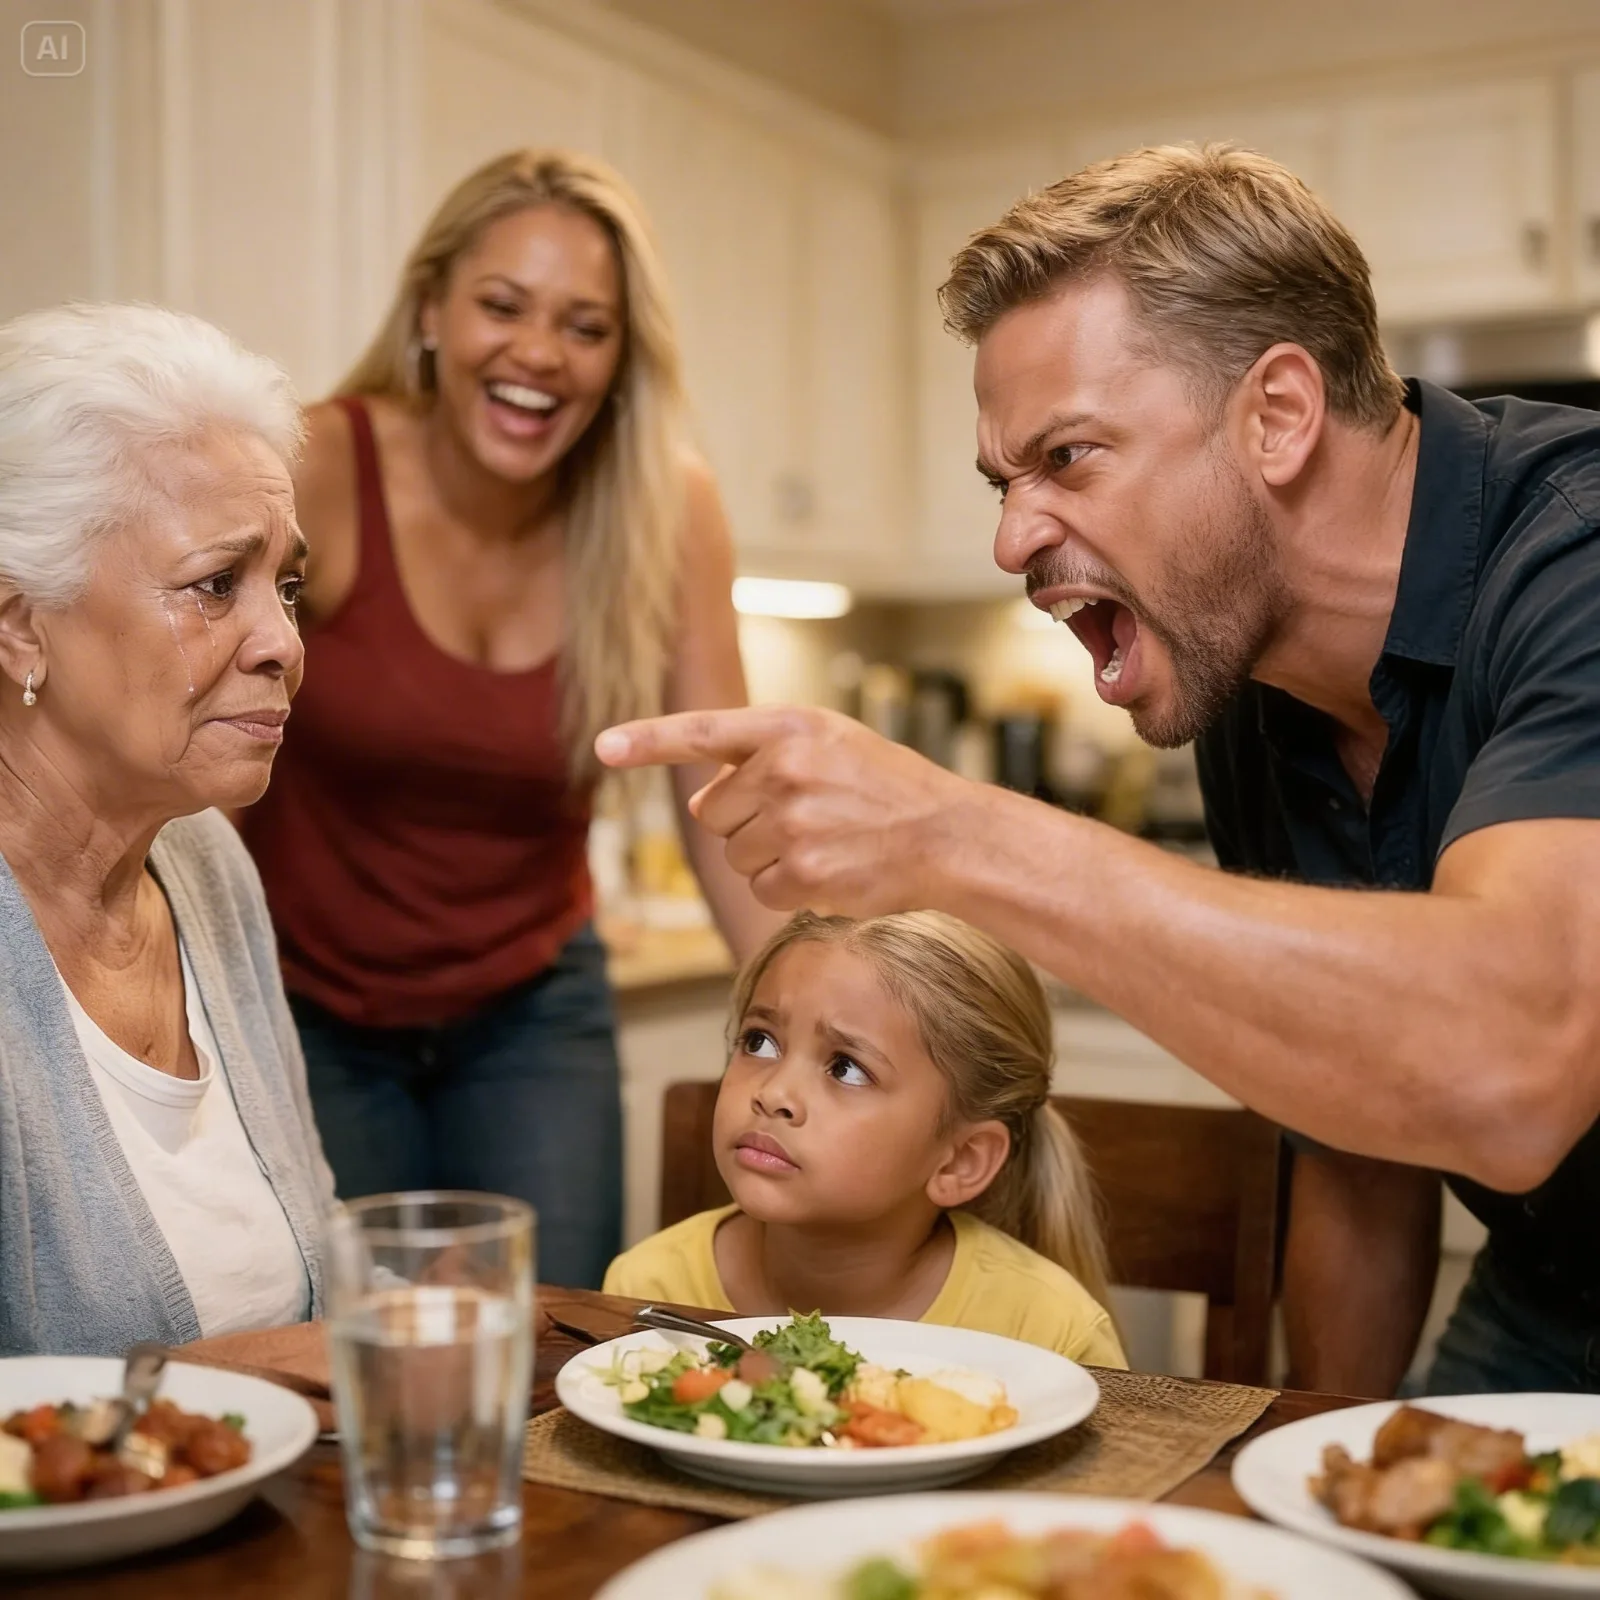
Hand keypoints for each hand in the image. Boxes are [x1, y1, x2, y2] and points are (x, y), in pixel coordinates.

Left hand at [595, 706, 971, 916]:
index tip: (603, 747)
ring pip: (736, 853)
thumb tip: (699, 801)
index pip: (704, 731)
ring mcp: (794, 822)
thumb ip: (759, 761)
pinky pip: (760, 889)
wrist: (948, 836)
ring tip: (825, 842)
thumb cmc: (885, 788)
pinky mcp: (803, 872)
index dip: (648, 739)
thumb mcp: (829, 747)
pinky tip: (830, 871)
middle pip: (714, 812)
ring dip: (769, 857)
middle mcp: (787, 769)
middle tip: (806, 817)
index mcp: (792, 726)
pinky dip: (787, 890)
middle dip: (747, 821)